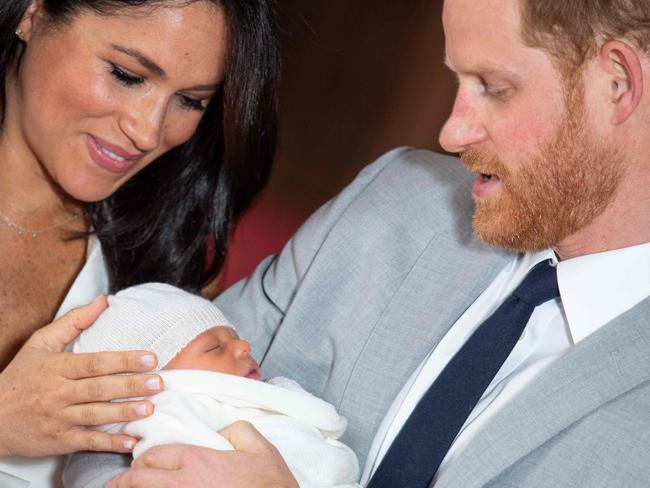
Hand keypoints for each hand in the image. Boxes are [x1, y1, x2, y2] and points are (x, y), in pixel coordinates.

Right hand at [0, 296, 162, 456]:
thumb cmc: (19, 378)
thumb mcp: (40, 343)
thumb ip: (73, 321)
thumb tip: (103, 301)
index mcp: (57, 368)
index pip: (96, 363)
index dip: (124, 360)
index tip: (150, 358)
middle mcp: (58, 393)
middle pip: (100, 388)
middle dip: (131, 386)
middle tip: (158, 382)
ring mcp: (58, 418)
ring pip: (96, 415)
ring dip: (124, 413)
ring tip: (149, 408)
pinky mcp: (59, 440)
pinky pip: (87, 441)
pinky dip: (109, 443)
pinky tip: (130, 441)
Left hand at [107, 421, 298, 487]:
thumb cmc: (270, 484)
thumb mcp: (260, 447)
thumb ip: (238, 430)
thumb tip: (223, 431)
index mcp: (198, 461)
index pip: (154, 456)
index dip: (142, 460)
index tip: (137, 465)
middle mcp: (183, 484)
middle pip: (139, 480)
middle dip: (126, 480)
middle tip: (119, 483)